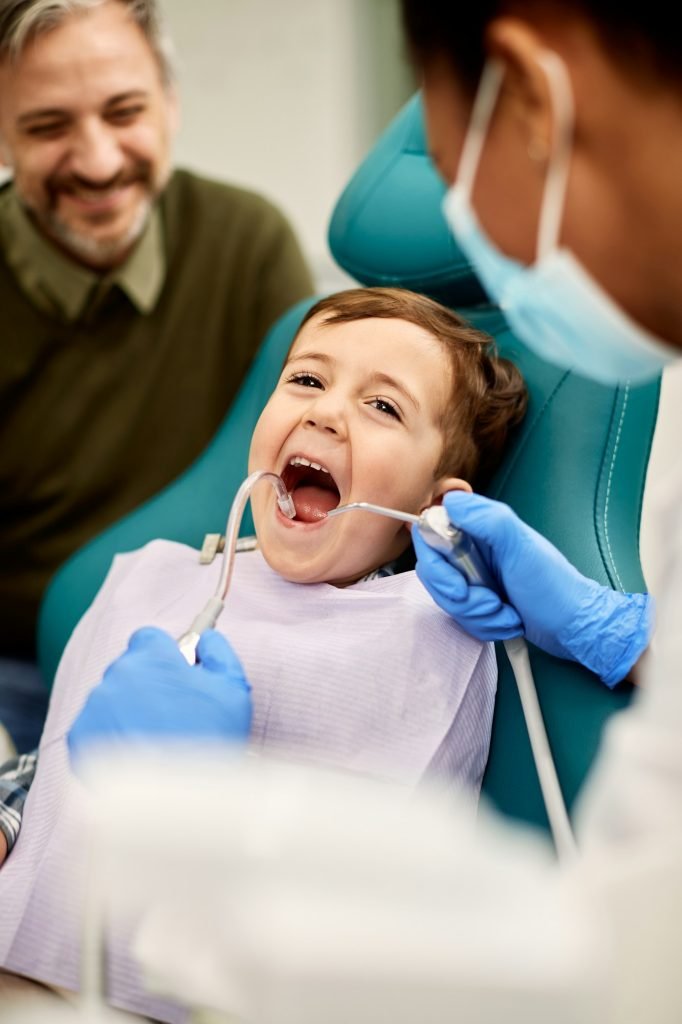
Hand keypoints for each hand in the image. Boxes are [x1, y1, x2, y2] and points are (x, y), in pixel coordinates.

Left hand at [68, 627, 251, 765]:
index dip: (164, 656)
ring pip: (111, 698)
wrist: (176, 798)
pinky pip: (94, 727)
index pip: (148, 638)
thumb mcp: (233, 688)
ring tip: (153, 740)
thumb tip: (206, 639)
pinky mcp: (78, 737)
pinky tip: (134, 754)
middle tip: (170, 714)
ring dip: (127, 710)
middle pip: (129, 668)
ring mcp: (94, 706)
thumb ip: (218, 651)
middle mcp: (117, 675)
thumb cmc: (209, 740)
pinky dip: (110, 736)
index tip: (175, 675)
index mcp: (152, 657)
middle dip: (146, 685)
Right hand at [413, 491, 652, 686]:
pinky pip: (461, 616)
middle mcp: (473, 550)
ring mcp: (475, 577)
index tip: (458, 583)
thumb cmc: (553, 585)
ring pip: (447, 599)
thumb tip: (450, 502)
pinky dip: (484, 625)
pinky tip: (507, 621)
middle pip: (435, 572)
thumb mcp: (521, 546)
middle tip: (491, 602)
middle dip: (462, 598)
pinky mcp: (478, 602)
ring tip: (506, 614)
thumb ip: (486, 519)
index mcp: (480, 528)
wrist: (573, 626)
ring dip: (477, 615)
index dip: (436, 563)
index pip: (431, 534)